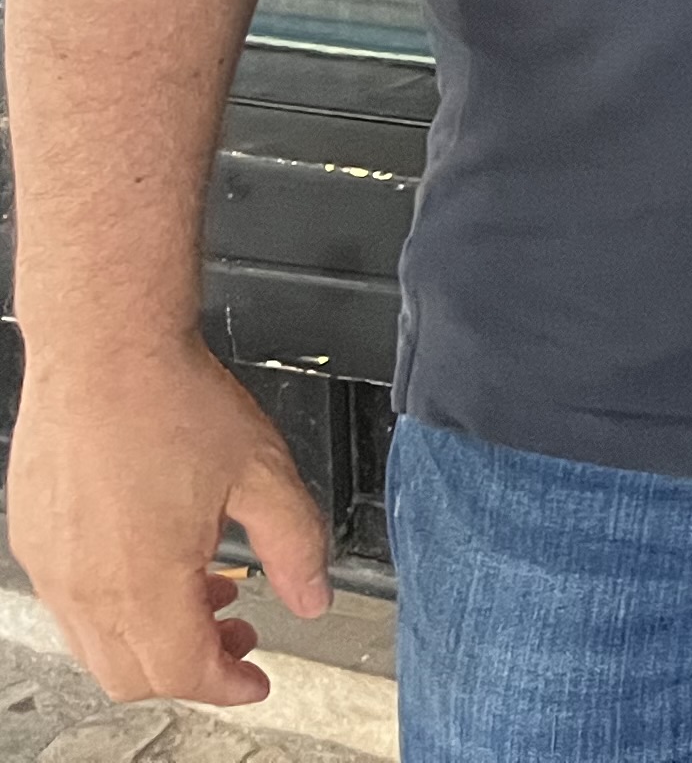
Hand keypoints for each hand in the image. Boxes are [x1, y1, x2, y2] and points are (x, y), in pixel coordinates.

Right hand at [6, 335, 330, 705]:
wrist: (104, 350)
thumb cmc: (172, 401)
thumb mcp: (264, 473)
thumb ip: (297, 546)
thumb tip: (315, 598)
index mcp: (144, 582)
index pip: (183, 672)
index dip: (228, 685)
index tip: (256, 680)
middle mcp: (85, 588)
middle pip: (134, 676)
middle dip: (193, 669)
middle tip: (238, 636)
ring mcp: (51, 567)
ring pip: (98, 645)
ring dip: (155, 637)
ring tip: (209, 590)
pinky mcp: (32, 541)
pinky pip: (72, 605)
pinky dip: (118, 608)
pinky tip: (160, 561)